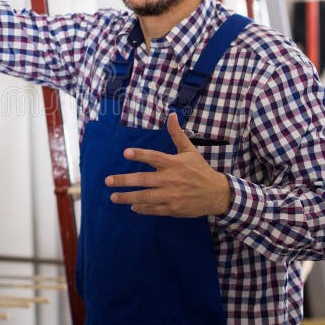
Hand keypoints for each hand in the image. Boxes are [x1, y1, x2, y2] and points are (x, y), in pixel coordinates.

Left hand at [106, 114, 231, 216]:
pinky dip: (142, 208)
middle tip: (108, 181)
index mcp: (174, 164)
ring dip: (128, 197)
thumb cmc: (200, 170)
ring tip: (113, 197)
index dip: (140, 155)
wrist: (216, 194)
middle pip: (144, 180)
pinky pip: (154, 209)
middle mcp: (171, 180)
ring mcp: (172, 196)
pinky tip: (132, 206)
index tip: (126, 153)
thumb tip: (171, 114)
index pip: (154, 157)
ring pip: (146, 197)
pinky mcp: (173, 209)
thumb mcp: (190, 150)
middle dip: (124, 181)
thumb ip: (177, 134)